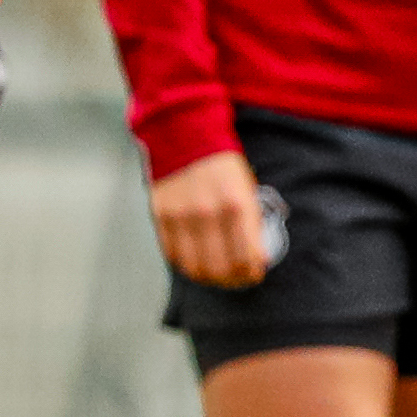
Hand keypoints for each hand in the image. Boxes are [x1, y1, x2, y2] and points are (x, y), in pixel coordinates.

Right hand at [150, 153, 276, 287]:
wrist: (185, 136)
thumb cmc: (222, 167)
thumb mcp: (247, 189)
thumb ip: (250, 223)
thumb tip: (256, 259)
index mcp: (237, 204)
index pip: (246, 256)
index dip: (251, 272)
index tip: (254, 274)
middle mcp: (208, 213)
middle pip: (220, 268)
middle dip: (232, 280)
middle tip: (236, 279)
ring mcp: (181, 216)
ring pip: (194, 267)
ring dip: (208, 278)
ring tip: (216, 275)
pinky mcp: (160, 217)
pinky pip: (173, 255)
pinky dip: (186, 264)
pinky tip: (196, 261)